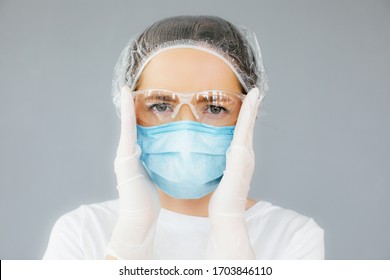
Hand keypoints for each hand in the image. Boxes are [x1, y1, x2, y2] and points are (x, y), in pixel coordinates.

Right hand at [106, 86, 159, 258]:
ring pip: (125, 126)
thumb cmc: (147, 199)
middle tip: (126, 87)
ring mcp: (123, 156)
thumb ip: (151, 164)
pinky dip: (127, 117)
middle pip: (127, 125)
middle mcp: (125, 153)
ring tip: (126, 90)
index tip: (133, 98)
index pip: (134, 130)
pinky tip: (128, 104)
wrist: (139, 217)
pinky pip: (127, 133)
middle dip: (126, 106)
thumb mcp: (151, 176)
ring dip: (125, 107)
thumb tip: (160, 155)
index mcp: (132, 156)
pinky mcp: (124, 160)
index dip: (133, 114)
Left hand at [207, 87, 260, 258]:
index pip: (242, 132)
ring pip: (248, 127)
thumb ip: (219, 166)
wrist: (226, 214)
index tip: (248, 102)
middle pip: (249, 126)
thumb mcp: (219, 177)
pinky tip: (248, 108)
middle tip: (255, 92)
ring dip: (251, 109)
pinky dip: (247, 118)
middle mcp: (245, 155)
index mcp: (239, 158)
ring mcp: (245, 156)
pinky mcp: (241, 158)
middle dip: (252, 108)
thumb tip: (209, 158)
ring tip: (254, 94)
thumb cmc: (220, 199)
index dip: (246, 117)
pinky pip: (243, 133)